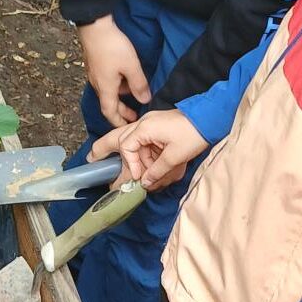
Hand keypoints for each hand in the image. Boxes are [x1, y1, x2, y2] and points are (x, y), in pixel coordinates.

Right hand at [77, 16, 150, 127]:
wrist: (94, 26)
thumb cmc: (112, 47)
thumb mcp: (131, 67)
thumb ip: (139, 85)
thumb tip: (145, 100)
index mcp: (105, 88)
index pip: (110, 113)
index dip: (118, 122)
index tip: (127, 128)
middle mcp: (98, 84)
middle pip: (108, 104)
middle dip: (121, 112)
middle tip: (133, 116)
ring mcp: (95, 75)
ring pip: (108, 92)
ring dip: (119, 98)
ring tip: (133, 98)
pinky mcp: (96, 65)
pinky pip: (106, 82)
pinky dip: (116, 87)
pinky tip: (125, 79)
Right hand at [89, 109, 206, 189]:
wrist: (211, 117)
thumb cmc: (194, 133)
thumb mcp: (176, 155)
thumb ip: (157, 170)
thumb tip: (144, 183)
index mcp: (145, 128)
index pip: (126, 147)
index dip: (131, 165)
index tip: (139, 177)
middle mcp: (144, 125)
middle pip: (117, 136)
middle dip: (103, 148)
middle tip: (91, 159)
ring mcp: (151, 126)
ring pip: (132, 143)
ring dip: (136, 160)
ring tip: (137, 175)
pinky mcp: (158, 129)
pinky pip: (146, 144)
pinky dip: (148, 157)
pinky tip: (153, 169)